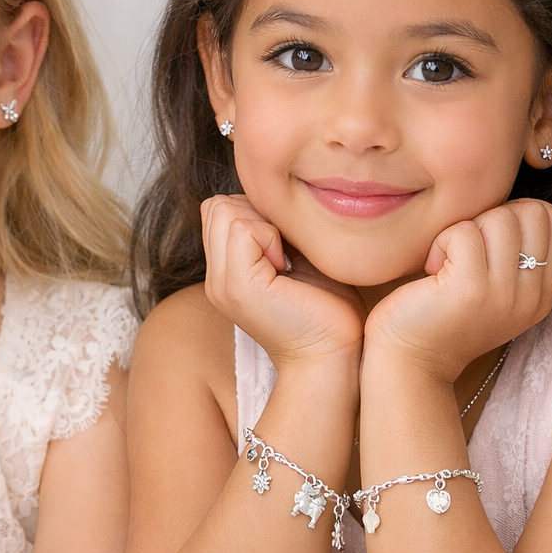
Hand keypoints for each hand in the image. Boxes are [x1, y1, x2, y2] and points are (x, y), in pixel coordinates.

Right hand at [200, 194, 365, 372]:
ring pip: (225, 210)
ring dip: (264, 224)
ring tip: (287, 260)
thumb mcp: (298, 258)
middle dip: (257, 214)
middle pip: (217, 205)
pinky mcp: (238, 285)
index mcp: (228, 273)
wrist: (334, 356)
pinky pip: (242, 228)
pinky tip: (288, 265)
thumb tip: (275, 196)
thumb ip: (277, 231)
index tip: (287, 247)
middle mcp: (217, 278)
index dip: (256, 214)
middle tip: (287, 252)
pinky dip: (270, 236)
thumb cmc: (328, 310)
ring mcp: (222, 283)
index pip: (220, 209)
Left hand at [364, 199, 551, 381]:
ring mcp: (504, 294)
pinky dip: (441, 242)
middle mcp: (531, 296)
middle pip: (532, 212)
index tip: (487, 239)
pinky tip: (432, 270)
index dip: (518, 212)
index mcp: (541, 294)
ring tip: (448, 261)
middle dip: (492, 217)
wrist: (410, 362)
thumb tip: (517, 204)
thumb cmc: (441, 316)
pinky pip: (463, 232)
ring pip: (499, 217)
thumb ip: (514, 253)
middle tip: (466, 250)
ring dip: (464, 230)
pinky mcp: (471, 289)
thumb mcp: (494, 289)